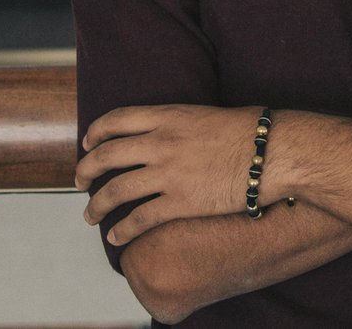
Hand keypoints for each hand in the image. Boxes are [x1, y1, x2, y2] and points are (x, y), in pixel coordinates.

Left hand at [76, 104, 261, 245]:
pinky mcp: (180, 203)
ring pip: (115, 191)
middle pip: (106, 156)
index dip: (96, 133)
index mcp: (168, 116)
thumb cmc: (252, 130)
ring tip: (89, 216)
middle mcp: (161, 143)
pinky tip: (116, 237)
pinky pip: (139, 219)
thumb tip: (173, 132)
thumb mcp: (208, 114)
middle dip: (85, 171)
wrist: (273, 153)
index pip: (116, 120)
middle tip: (78, 181)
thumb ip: (181, 122)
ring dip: (96, 206)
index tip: (88, 144)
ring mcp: (168, 174)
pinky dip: (122, 230)